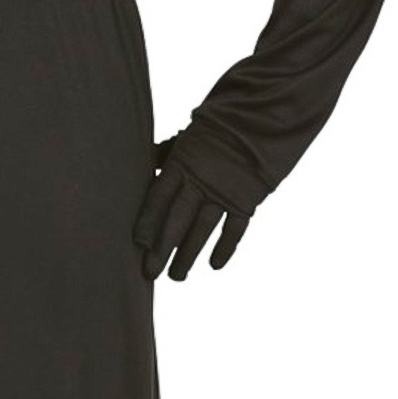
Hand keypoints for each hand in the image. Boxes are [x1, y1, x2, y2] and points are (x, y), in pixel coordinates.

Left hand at [132, 135, 250, 281]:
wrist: (259, 122)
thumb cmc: (216, 130)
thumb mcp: (186, 137)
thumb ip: (165, 154)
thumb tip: (144, 161)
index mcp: (182, 164)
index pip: (159, 196)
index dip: (148, 220)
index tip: (138, 243)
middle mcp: (201, 181)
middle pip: (177, 219)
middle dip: (163, 248)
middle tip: (150, 272)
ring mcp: (224, 192)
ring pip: (203, 229)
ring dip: (189, 255)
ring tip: (177, 276)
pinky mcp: (246, 200)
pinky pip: (234, 229)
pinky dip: (225, 248)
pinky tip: (214, 266)